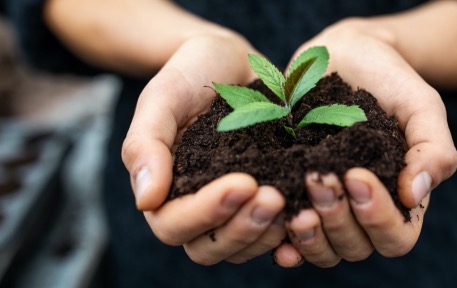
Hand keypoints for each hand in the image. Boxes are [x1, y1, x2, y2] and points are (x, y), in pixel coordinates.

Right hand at [121, 33, 287, 264]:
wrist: (229, 59)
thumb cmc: (189, 74)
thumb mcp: (162, 97)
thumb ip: (145, 145)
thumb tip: (146, 201)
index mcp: (163, 190)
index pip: (174, 225)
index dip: (206, 213)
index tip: (243, 183)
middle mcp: (196, 208)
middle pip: (209, 248)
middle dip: (242, 229)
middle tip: (275, 197)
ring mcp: (232, 210)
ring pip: (243, 248)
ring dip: (267, 233)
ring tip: (295, 201)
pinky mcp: (264, 202)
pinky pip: (274, 235)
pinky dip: (291, 232)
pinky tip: (311, 211)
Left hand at [273, 19, 456, 267]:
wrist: (345, 54)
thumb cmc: (390, 80)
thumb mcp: (421, 105)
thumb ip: (433, 148)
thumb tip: (416, 194)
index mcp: (401, 201)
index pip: (396, 237)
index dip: (377, 217)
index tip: (356, 175)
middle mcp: (363, 214)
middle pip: (355, 247)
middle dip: (336, 219)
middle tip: (317, 177)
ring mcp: (327, 209)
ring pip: (321, 249)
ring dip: (308, 234)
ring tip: (291, 203)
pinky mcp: (293, 197)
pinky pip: (286, 237)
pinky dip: (279, 238)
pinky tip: (271, 219)